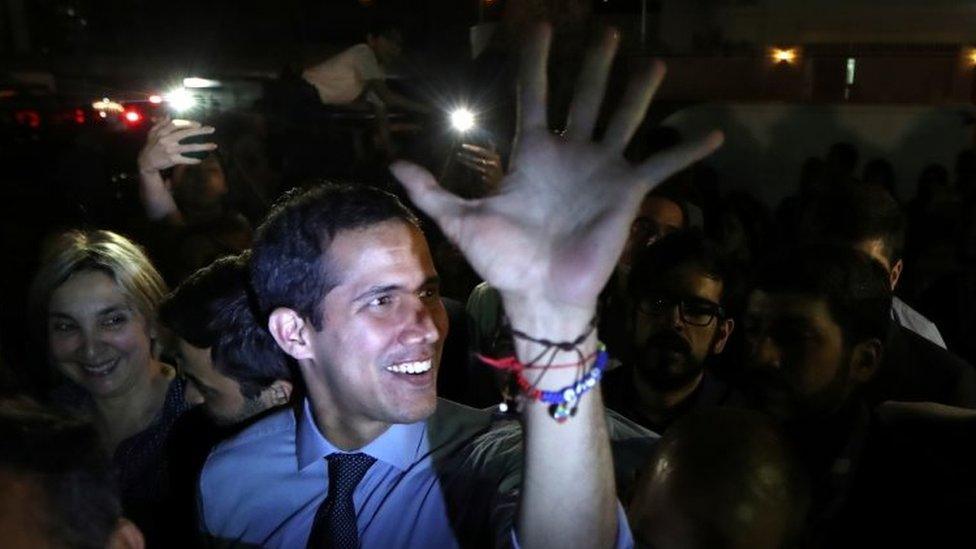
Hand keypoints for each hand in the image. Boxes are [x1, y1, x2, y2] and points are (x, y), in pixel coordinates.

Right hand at [137, 117, 216, 172]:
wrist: (146, 162)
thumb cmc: (151, 146)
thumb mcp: (152, 133)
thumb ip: (160, 124)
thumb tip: (168, 115)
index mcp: (162, 132)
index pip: (176, 124)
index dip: (188, 123)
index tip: (199, 124)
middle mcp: (166, 139)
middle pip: (186, 133)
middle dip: (200, 131)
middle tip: (212, 129)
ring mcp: (170, 150)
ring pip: (190, 147)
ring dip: (203, 146)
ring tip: (214, 146)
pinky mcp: (172, 160)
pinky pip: (186, 159)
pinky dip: (194, 160)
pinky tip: (202, 159)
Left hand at [391, 25, 721, 312]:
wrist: (540, 293)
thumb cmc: (504, 259)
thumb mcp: (461, 220)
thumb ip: (432, 189)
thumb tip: (390, 164)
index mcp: (532, 154)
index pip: (533, 95)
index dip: (535, 62)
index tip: (538, 27)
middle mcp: (571, 154)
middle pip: (586, 97)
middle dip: (594, 65)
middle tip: (605, 31)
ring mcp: (602, 170)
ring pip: (625, 118)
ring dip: (640, 91)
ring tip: (653, 61)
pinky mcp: (629, 190)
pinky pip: (664, 164)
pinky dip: (687, 149)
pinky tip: (714, 132)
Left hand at [457, 143, 503, 190]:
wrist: (500, 184)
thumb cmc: (496, 169)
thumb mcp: (496, 158)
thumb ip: (492, 149)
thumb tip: (490, 140)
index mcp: (495, 157)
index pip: (480, 151)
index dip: (471, 148)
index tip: (463, 145)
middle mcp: (493, 165)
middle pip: (476, 159)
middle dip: (467, 156)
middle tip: (458, 153)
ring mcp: (490, 173)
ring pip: (475, 167)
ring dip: (466, 163)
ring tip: (459, 159)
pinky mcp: (487, 180)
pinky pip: (476, 175)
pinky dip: (470, 172)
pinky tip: (463, 169)